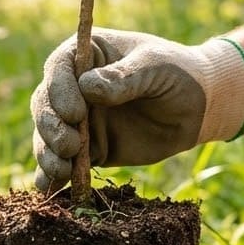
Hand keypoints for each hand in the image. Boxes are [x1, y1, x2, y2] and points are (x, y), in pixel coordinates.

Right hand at [31, 28, 243, 189]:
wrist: (198, 108)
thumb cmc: (178, 75)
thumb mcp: (156, 67)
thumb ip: (124, 78)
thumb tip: (88, 87)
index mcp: (86, 56)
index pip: (59, 69)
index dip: (59, 92)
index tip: (76, 114)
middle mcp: (74, 87)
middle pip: (45, 106)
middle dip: (51, 128)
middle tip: (70, 147)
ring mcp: (77, 121)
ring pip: (47, 137)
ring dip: (48, 155)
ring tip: (62, 171)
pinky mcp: (87, 149)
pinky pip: (63, 163)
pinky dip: (52, 177)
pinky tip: (49, 189)